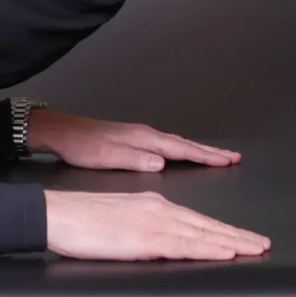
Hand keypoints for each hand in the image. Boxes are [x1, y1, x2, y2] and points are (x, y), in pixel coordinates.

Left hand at [29, 109, 240, 173]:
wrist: (62, 132)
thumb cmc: (81, 145)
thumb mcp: (106, 156)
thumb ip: (135, 159)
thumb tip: (161, 164)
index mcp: (143, 139)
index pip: (182, 149)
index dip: (206, 157)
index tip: (227, 161)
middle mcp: (145, 135)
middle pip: (185, 144)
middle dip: (210, 152)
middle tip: (233, 158)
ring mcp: (140, 136)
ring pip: (177, 144)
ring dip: (198, 151)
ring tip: (216, 157)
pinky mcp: (133, 140)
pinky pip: (166, 145)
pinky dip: (182, 150)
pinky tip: (181, 155)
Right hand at [44, 190, 270, 260]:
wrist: (59, 215)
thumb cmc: (82, 222)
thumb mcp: (121, 223)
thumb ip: (144, 230)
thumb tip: (160, 243)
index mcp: (154, 206)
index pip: (197, 221)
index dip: (224, 231)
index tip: (246, 239)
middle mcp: (160, 209)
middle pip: (207, 225)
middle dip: (238, 236)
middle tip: (264, 244)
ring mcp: (154, 222)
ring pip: (203, 233)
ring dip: (233, 242)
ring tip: (256, 249)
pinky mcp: (145, 237)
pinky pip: (185, 244)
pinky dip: (209, 248)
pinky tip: (226, 252)